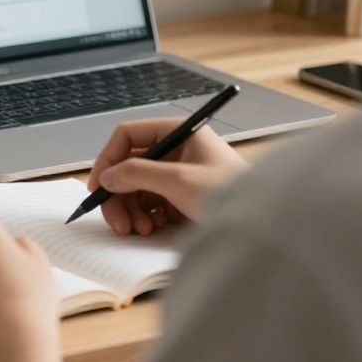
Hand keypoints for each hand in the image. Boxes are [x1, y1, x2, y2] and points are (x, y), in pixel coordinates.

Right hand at [86, 119, 247, 235]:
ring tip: (140, 229)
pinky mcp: (182, 196)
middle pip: (128, 166)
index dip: (107, 159)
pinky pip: (151, 203)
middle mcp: (176, 150)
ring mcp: (179, 174)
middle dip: (119, 195)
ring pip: (137, 188)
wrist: (263, 226)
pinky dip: (146, 217)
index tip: (97, 186)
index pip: (128, 136)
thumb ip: (137, 173)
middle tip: (117, 222)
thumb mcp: (179, 180)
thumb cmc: (231, 193)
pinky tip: (152, 229)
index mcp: (178, 133)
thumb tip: (107, 176)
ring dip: (132, 210)